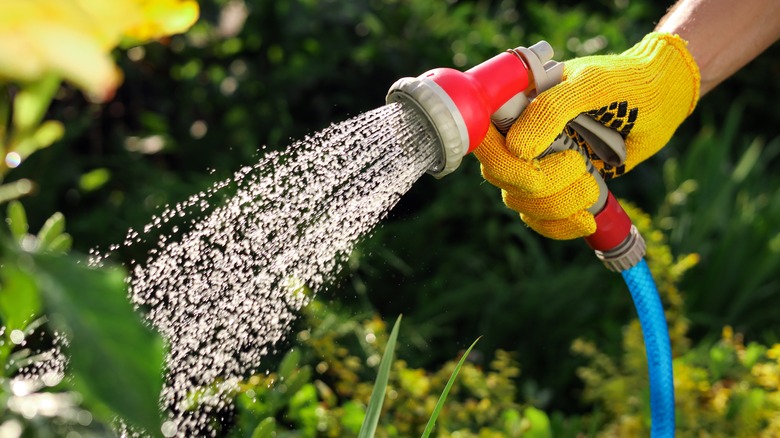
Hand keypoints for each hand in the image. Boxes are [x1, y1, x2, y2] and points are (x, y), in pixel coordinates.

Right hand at [474, 32, 699, 239]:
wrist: (663, 100)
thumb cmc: (629, 82)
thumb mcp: (592, 84)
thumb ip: (552, 109)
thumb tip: (516, 149)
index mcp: (518, 103)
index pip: (483, 137)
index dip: (496, 156)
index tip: (526, 161)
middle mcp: (519, 134)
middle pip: (501, 175)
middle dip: (541, 183)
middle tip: (580, 166)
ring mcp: (536, 162)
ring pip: (520, 201)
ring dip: (557, 205)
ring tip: (592, 186)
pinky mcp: (557, 187)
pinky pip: (539, 218)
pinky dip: (559, 226)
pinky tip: (585, 220)